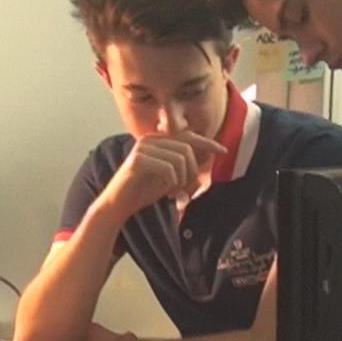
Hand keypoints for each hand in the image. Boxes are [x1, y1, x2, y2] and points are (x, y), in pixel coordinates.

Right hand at [103, 133, 226, 217]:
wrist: (118, 205)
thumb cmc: (144, 191)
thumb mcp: (170, 176)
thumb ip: (186, 164)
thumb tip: (208, 153)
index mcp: (157, 140)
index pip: (188, 135)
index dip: (207, 142)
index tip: (223, 151)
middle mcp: (150, 139)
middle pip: (187, 148)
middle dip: (193, 171)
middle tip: (187, 190)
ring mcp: (143, 148)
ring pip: (180, 158)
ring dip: (183, 180)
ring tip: (175, 193)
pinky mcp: (138, 160)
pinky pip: (169, 169)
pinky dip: (173, 183)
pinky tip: (166, 193)